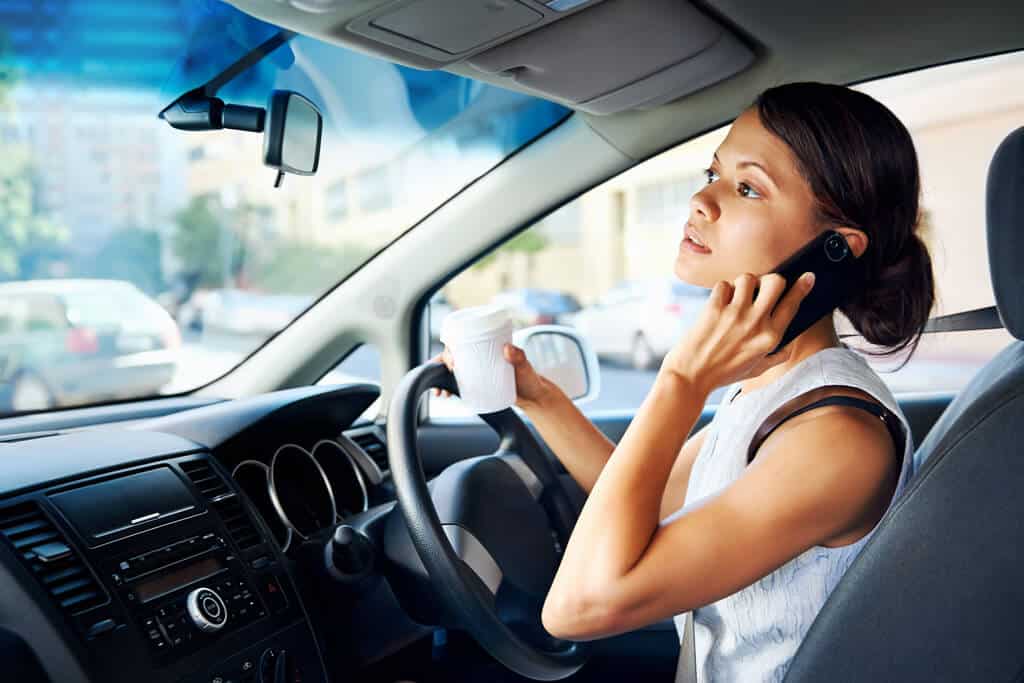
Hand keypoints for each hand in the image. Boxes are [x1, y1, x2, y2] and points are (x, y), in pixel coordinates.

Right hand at [431, 342, 553, 408]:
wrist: (533, 397)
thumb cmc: (530, 378)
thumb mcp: (525, 367)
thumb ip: (519, 357)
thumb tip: (508, 349)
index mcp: (486, 345)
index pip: (461, 341)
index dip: (450, 348)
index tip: (452, 362)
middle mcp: (477, 355)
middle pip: (452, 355)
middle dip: (440, 366)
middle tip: (443, 381)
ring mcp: (476, 369)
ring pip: (451, 370)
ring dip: (440, 378)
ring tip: (440, 392)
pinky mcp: (476, 382)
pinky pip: (457, 382)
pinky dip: (447, 387)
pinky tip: (443, 394)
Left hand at [660, 271, 815, 395]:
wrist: (691, 377)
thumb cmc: (723, 373)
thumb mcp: (757, 369)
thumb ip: (777, 357)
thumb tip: (790, 345)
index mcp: (770, 338)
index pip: (792, 305)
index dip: (802, 287)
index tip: (807, 277)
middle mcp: (755, 324)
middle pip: (775, 282)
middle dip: (770, 280)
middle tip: (761, 289)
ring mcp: (734, 315)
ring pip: (748, 278)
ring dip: (743, 284)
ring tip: (736, 297)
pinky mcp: (714, 309)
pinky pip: (723, 285)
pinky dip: (722, 290)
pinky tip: (719, 303)